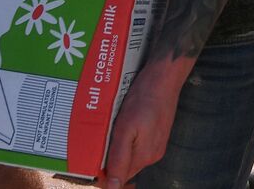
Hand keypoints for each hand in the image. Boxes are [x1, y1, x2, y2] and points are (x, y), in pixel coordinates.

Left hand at [99, 66, 181, 188]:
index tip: (88, 165)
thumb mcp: (126, 127)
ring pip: (130, 155)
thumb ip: (119, 157)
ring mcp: (156, 143)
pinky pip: (137, 144)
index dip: (103, 175)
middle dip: (109, 161)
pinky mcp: (157, 132)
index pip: (120, 178)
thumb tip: (114, 187)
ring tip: (103, 136)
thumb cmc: (144, 98)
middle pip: (125, 167)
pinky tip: (119, 128)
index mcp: (144, 157)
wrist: (165, 76)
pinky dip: (125, 140)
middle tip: (92, 148)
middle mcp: (152, 154)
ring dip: (116, 150)